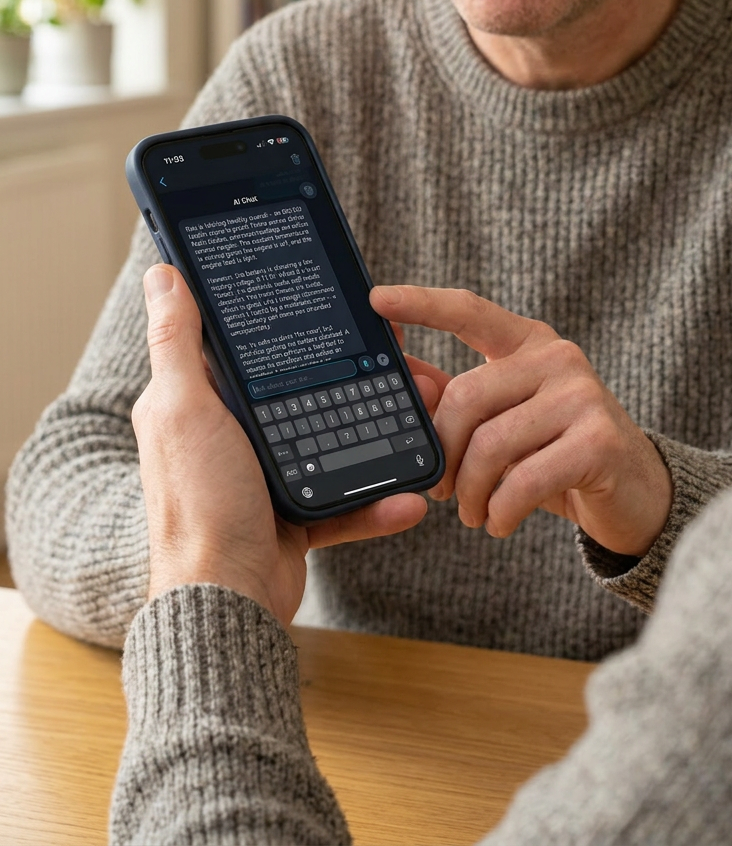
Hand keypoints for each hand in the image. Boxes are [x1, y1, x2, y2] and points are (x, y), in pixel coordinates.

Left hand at [133, 266, 428, 625]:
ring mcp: (264, 477)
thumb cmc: (198, 505)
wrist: (226, 605)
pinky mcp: (294, 518)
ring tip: (421, 418)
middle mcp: (229, 436)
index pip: (251, 348)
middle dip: (357, 379)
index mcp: (198, 403)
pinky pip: (345, 503)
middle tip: (403, 364)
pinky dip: (376, 502)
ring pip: (333, 441)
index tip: (343, 310)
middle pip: (303, 391)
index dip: (295, 328)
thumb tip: (163, 273)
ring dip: (380, 434)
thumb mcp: (184, 409)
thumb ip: (177, 341)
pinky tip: (410, 497)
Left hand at [371, 285, 671, 556]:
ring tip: (472, 513)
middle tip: (438, 490)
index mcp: (528, 343)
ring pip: (491, 444)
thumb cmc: (557, 454)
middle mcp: (557, 358)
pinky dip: (500, 510)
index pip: (469, 312)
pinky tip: (499, 523)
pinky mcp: (599, 441)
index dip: (422, 304)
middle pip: (466, 396)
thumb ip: (454, 398)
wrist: (635, 495)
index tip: (377, 299)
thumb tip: (401, 377)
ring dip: (470, 492)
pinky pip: (523, 479)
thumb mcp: (504, 421)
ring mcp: (582, 395)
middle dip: (442, 453)